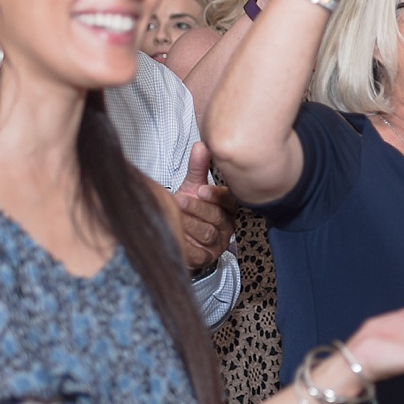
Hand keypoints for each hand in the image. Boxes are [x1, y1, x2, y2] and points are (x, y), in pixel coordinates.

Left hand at [173, 143, 235, 274]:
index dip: (216, 196)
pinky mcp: (206, 259)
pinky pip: (199, 253)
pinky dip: (187, 244)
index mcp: (227, 207)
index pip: (229, 201)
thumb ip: (198, 167)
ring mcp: (218, 244)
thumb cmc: (189, 209)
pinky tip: (177, 234)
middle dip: (197, 209)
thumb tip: (201, 145)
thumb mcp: (193, 186)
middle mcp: (227, 226)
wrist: (178, 235)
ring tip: (175, 215)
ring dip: (190, 224)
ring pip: (208, 234)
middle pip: (216, 217)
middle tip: (180, 200)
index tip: (201, 190)